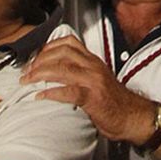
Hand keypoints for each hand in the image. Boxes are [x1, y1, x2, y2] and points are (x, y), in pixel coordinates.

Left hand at [23, 35, 154, 142]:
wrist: (133, 117)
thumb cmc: (115, 103)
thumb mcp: (97, 80)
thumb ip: (80, 74)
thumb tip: (56, 75)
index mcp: (93, 61)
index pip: (69, 42)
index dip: (48, 47)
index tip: (35, 56)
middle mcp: (93, 67)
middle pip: (62, 53)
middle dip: (40, 60)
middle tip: (27, 70)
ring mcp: (93, 81)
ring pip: (63, 68)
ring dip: (40, 73)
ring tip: (28, 80)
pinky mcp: (94, 98)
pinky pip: (69, 92)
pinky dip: (52, 93)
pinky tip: (41, 96)